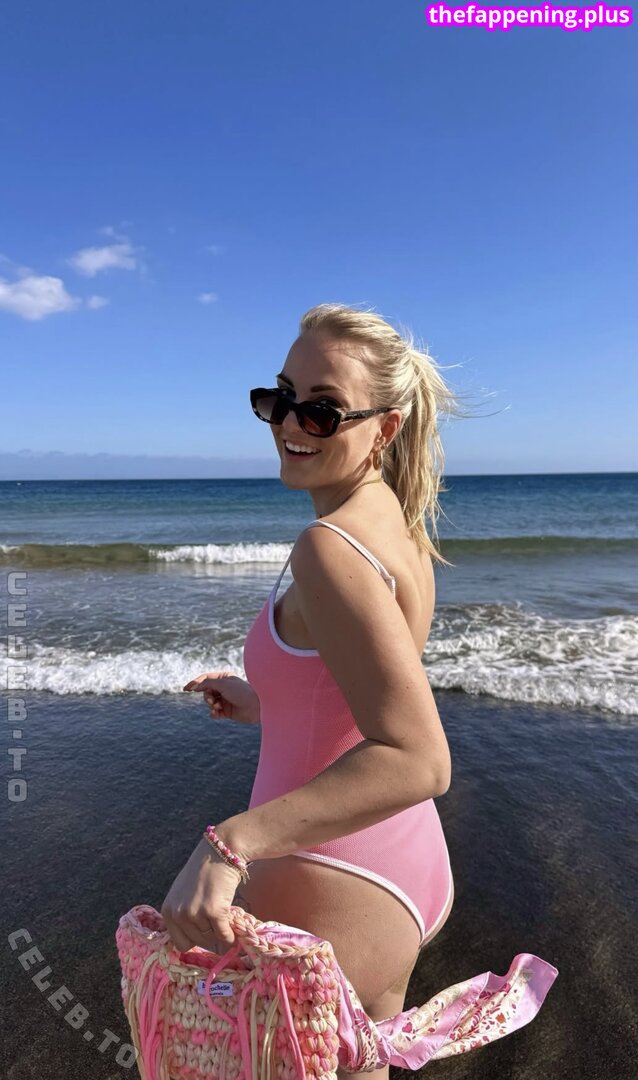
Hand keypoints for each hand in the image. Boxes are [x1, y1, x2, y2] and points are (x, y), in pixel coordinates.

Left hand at [161, 835, 246, 954]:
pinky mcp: (213, 911)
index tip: (204, 932)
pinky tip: (233, 930)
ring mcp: (195, 913)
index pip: (179, 943)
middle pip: (197, 941)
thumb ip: (183, 914)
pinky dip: (230, 936)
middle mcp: (178, 914)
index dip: (194, 939)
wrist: (219, 851)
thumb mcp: (183, 893)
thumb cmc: (204, 871)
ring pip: (211, 938)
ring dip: (220, 931)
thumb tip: (194, 939)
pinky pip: (223, 935)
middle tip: (218, 922)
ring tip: (224, 917)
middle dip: (209, 934)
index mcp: (168, 910)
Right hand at [183, 671, 259, 724]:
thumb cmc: (242, 692)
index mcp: (223, 678)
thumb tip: (194, 686)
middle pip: (206, 692)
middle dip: (206, 696)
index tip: (186, 689)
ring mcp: (225, 700)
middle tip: (212, 700)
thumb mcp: (223, 684)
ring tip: (217, 706)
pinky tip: (217, 713)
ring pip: (209, 702)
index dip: (195, 683)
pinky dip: (213, 713)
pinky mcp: (226, 711)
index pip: (205, 678)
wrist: (257, 707)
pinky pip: (214, 712)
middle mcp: (223, 688)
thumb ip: (207, 684)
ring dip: (210, 705)